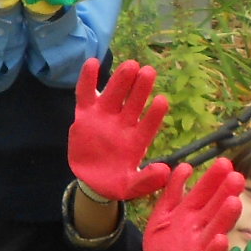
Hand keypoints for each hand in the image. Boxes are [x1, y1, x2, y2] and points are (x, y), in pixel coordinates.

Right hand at [68, 58, 171, 202]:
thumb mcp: (131, 187)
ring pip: (114, 95)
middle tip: (149, 71)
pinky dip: (87, 79)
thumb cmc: (115, 182)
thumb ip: (146, 181)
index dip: (154, 114)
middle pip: (133, 103)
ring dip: (121, 80)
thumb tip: (165, 171)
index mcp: (136, 141)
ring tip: (131, 65)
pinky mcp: (85, 115)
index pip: (148, 125)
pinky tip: (92, 63)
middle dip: (141, 88)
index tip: (162, 100)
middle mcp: (123, 124)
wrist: (92, 181)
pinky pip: (85, 94)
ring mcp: (104, 117)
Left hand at [142, 158, 244, 250]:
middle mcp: (198, 228)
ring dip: (225, 217)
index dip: (213, 178)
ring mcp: (199, 247)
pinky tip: (222, 240)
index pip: (204, 192)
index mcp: (189, 213)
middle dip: (224, 193)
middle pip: (213, 208)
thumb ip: (172, 191)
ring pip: (214, 230)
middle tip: (237, 177)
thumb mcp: (163, 213)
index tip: (225, 162)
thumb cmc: (165, 242)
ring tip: (234, 202)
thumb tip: (185, 166)